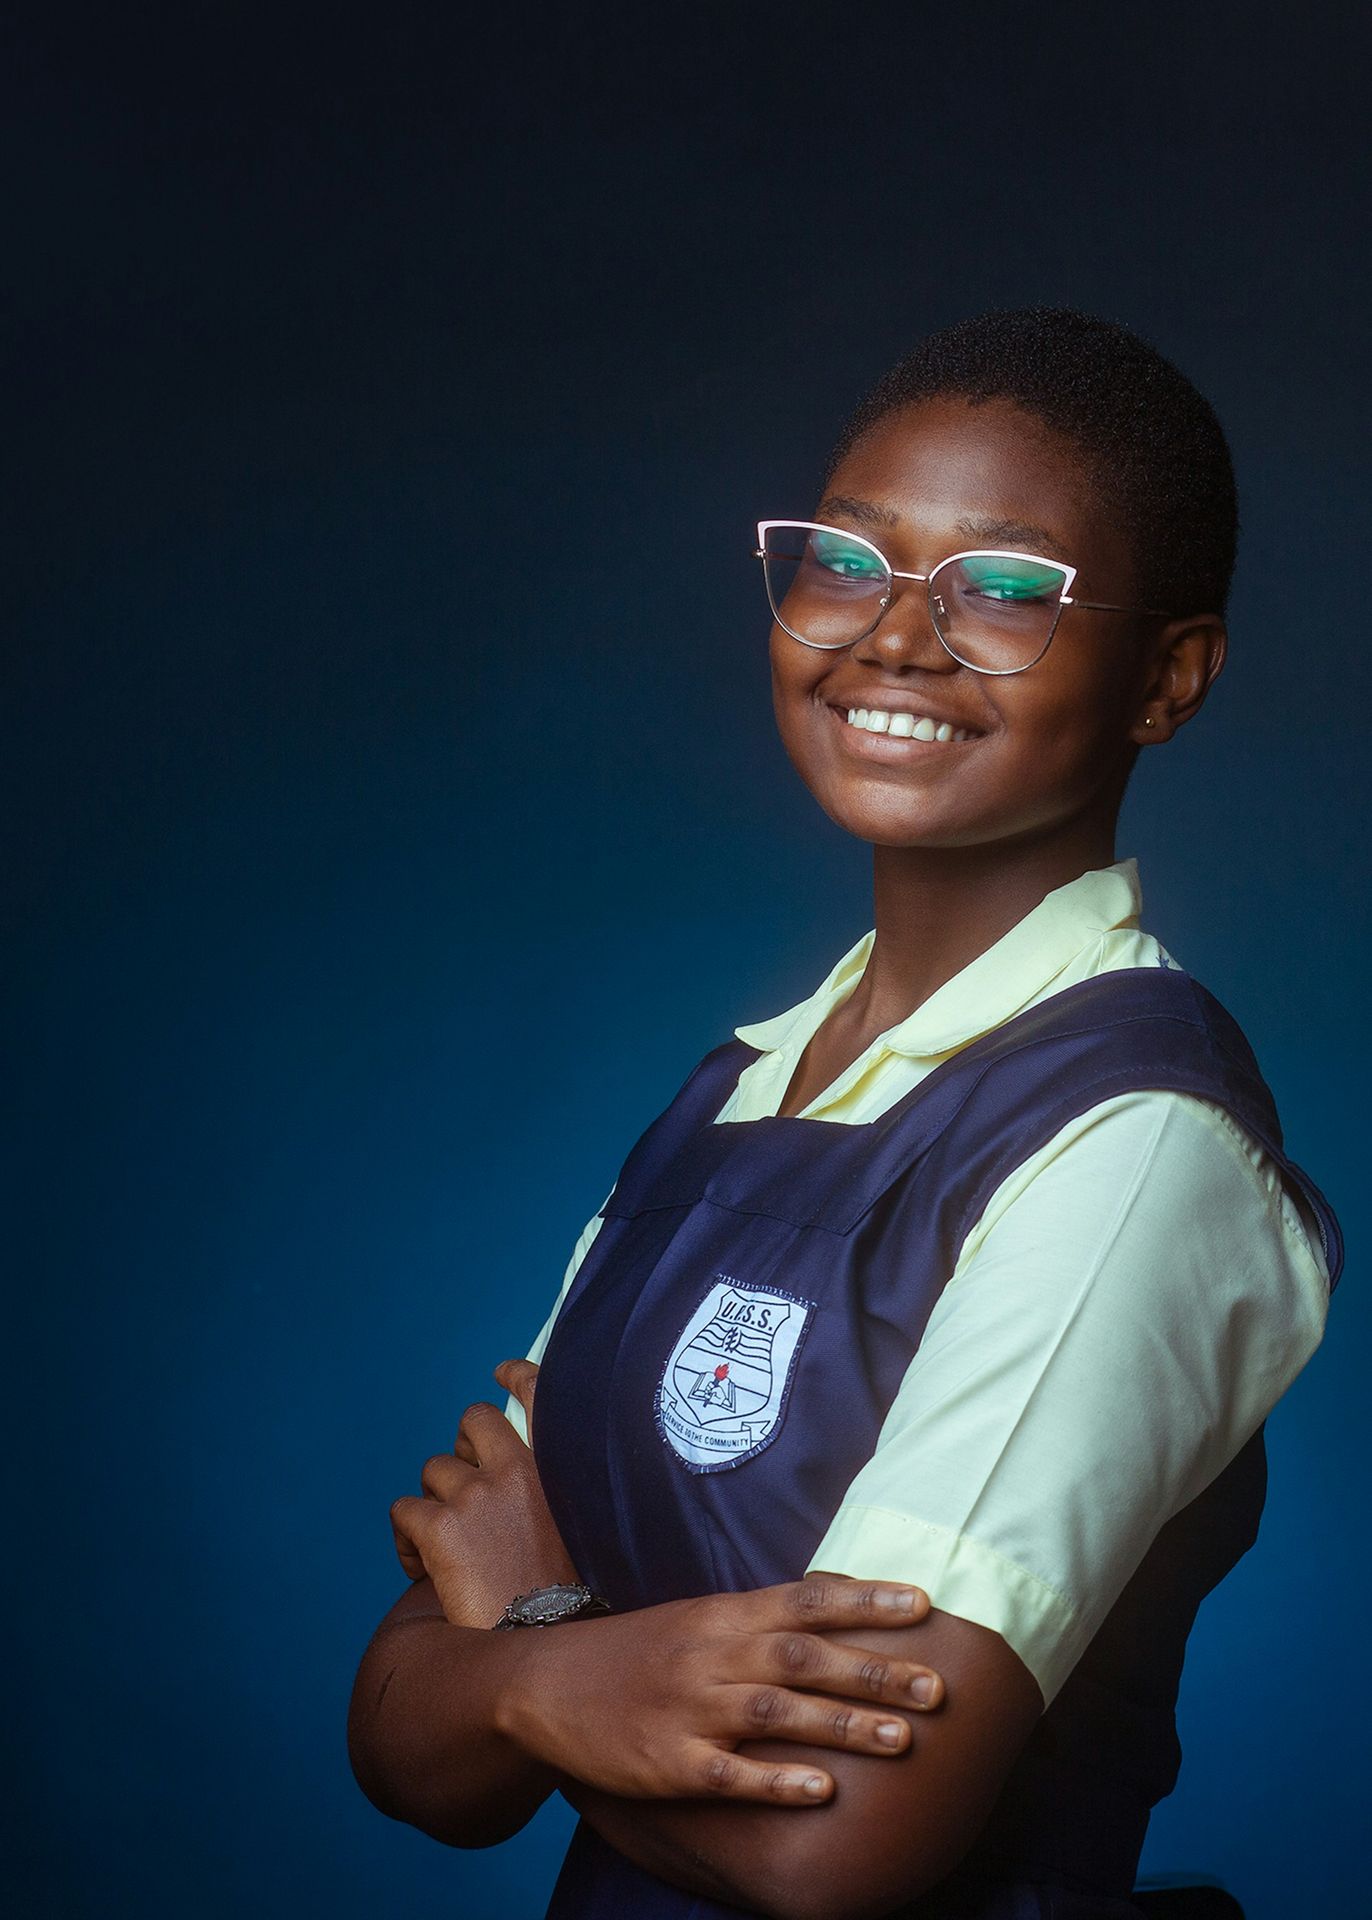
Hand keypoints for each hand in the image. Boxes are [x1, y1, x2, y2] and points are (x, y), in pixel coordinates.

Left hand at [389, 1359, 578, 1628]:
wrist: (539, 1643)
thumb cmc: (558, 1597)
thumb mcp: (575, 1528)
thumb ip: (548, 1492)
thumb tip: (505, 1479)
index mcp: (554, 1467)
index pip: (541, 1393)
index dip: (519, 1375)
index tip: (504, 1371)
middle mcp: (515, 1469)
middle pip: (473, 1420)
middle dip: (464, 1448)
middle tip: (465, 1494)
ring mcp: (475, 1494)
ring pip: (432, 1473)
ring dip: (434, 1505)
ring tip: (447, 1550)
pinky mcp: (439, 1526)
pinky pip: (404, 1512)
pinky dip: (407, 1540)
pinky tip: (425, 1569)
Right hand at [496, 1574, 946, 1805]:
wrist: (544, 1682)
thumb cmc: (636, 1651)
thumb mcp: (697, 1617)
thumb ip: (761, 1617)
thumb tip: (838, 1602)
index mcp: (722, 1614)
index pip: (806, 1599)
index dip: (866, 1601)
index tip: (924, 1603)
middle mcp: (711, 1653)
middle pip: (803, 1656)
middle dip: (874, 1669)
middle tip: (938, 1685)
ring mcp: (689, 1708)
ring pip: (776, 1712)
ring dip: (842, 1724)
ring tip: (903, 1739)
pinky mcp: (668, 1762)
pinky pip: (730, 1773)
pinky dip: (777, 1780)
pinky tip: (823, 1792)